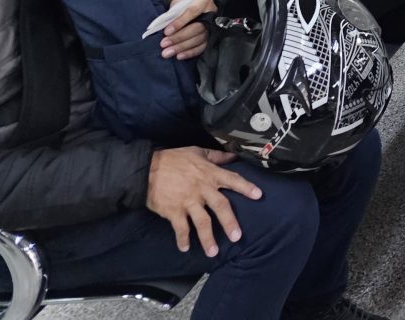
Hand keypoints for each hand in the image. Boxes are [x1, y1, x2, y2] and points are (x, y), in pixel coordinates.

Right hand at [146, 148, 262, 255]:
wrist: (146, 169)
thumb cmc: (173, 159)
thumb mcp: (197, 152)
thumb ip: (216, 156)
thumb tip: (232, 155)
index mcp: (210, 174)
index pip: (232, 180)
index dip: (246, 187)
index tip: (259, 195)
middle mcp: (202, 189)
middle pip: (220, 206)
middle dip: (229, 222)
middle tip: (237, 237)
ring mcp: (188, 201)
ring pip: (202, 222)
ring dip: (208, 238)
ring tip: (213, 252)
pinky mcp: (173, 211)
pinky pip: (181, 228)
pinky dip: (183, 239)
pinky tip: (185, 248)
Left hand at [160, 0, 215, 60]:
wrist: (194, 3)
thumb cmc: (184, 0)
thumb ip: (173, 9)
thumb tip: (163, 24)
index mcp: (204, 0)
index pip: (192, 11)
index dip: (180, 22)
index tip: (166, 31)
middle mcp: (211, 13)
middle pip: (197, 28)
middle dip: (179, 37)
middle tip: (163, 44)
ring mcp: (212, 26)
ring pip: (199, 39)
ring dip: (182, 47)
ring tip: (167, 53)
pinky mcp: (211, 37)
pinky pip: (202, 47)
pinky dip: (190, 52)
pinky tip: (179, 56)